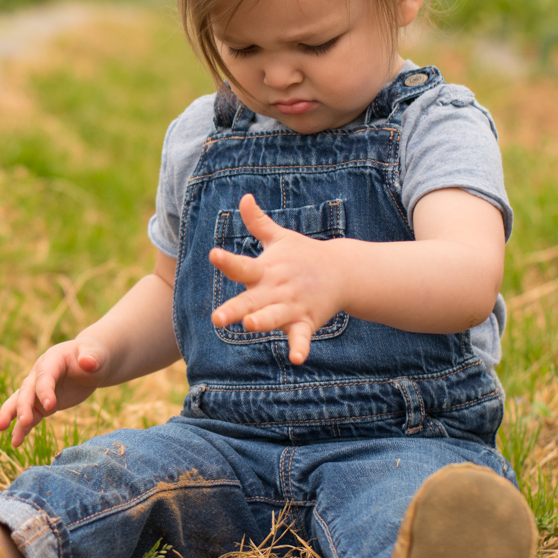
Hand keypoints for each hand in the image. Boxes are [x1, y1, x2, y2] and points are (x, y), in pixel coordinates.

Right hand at [0, 336, 108, 447]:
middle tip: (23, 421)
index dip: (45, 390)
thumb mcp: (96, 354)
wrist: (90, 365)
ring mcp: (38, 390)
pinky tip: (16, 442)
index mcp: (52, 360)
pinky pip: (30, 416)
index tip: (51, 407)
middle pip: (27, 390)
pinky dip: (22, 428)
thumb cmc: (94, 356)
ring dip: (11, 416)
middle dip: (23, 406)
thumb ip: (91, 356)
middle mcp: (39, 374)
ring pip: (20, 403)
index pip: (45, 376)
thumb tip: (89, 362)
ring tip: (0, 429)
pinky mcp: (41, 404)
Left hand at [206, 193, 348, 364]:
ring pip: (274, 317)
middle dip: (235, 310)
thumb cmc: (303, 254)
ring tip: (250, 326)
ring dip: (263, 322)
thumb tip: (244, 197)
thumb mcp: (280, 237)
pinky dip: (300, 347)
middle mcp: (276, 289)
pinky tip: (296, 359)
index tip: (214, 255)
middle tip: (217, 318)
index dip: (227, 261)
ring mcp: (292, 306)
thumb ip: (258, 222)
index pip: (242, 266)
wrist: (343, 270)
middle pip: (252, 300)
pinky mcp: (306, 321)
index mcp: (266, 270)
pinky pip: (302, 337)